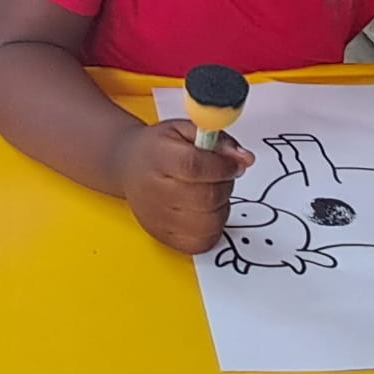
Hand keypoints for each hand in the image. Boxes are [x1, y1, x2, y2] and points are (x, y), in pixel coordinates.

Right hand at [115, 120, 254, 254]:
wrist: (129, 166)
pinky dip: (212, 228)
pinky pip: (201, 242)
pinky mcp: (163, 236)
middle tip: (222, 175)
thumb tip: (244, 159)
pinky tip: (205, 211)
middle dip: (225, 186)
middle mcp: (154, 190)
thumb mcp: (186, 130)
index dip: (222, 166)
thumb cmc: (158, 148)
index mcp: (159, 157)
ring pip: (208, 223)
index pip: (195, 166)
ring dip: (221, 208)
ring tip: (211, 193)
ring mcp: (158, 217)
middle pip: (205, 197)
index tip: (233, 163)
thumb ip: (218, 140)